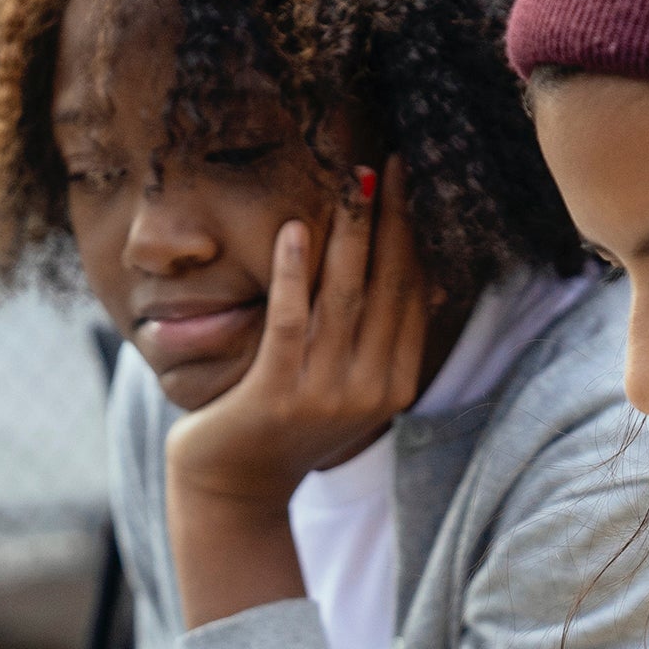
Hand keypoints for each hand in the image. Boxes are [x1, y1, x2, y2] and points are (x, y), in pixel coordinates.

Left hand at [164, 157, 431, 629]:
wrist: (233, 488)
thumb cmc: (284, 426)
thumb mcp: (343, 386)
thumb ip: (375, 340)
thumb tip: (415, 277)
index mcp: (393, 386)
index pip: (411, 294)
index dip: (412, 233)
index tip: (410, 180)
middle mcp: (367, 391)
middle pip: (385, 287)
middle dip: (390, 219)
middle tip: (390, 160)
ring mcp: (323, 396)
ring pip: (343, 297)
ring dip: (349, 233)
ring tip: (351, 176)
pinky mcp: (275, 395)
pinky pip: (290, 322)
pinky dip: (293, 274)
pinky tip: (293, 230)